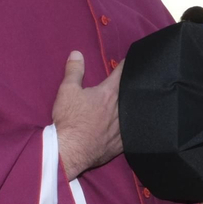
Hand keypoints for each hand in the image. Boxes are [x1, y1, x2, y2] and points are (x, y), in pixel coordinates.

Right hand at [52, 52, 122, 179]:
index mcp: (109, 94)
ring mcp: (123, 128)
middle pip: (130, 94)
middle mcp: (120, 109)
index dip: (125, 65)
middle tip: (134, 83)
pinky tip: (132, 128)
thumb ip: (74, 71)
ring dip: (132, 108)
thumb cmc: (69, 119)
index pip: (121, 74)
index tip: (131, 60)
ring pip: (133, 113)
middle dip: (131, 87)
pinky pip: (130, 133)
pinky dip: (130, 128)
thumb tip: (77, 53)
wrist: (70, 151)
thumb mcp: (67, 91)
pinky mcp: (121, 144)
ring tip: (135, 104)